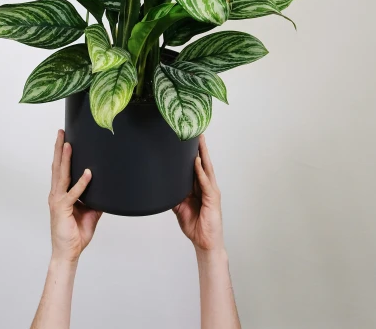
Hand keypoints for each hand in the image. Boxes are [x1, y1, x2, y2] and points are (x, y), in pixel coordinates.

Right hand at [48, 130, 101, 263]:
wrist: (68, 253)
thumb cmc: (76, 234)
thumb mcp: (90, 213)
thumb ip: (96, 200)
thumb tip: (108, 190)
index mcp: (61, 193)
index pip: (61, 169)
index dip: (61, 153)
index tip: (64, 137)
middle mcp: (56, 194)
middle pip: (57, 166)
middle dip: (59, 148)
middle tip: (61, 131)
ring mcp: (58, 200)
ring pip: (61, 175)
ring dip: (64, 158)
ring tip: (67, 143)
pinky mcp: (63, 209)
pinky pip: (73, 193)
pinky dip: (82, 183)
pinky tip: (88, 173)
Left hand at [173, 135, 223, 253]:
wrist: (205, 243)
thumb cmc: (195, 225)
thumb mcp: (180, 208)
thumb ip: (174, 196)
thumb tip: (162, 188)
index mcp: (200, 187)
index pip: (197, 166)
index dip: (195, 152)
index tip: (190, 138)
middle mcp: (207, 186)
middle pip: (204, 163)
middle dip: (201, 148)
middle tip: (197, 132)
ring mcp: (211, 192)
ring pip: (207, 169)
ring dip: (203, 154)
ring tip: (199, 141)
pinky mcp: (213, 200)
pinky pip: (206, 183)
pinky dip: (201, 172)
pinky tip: (197, 163)